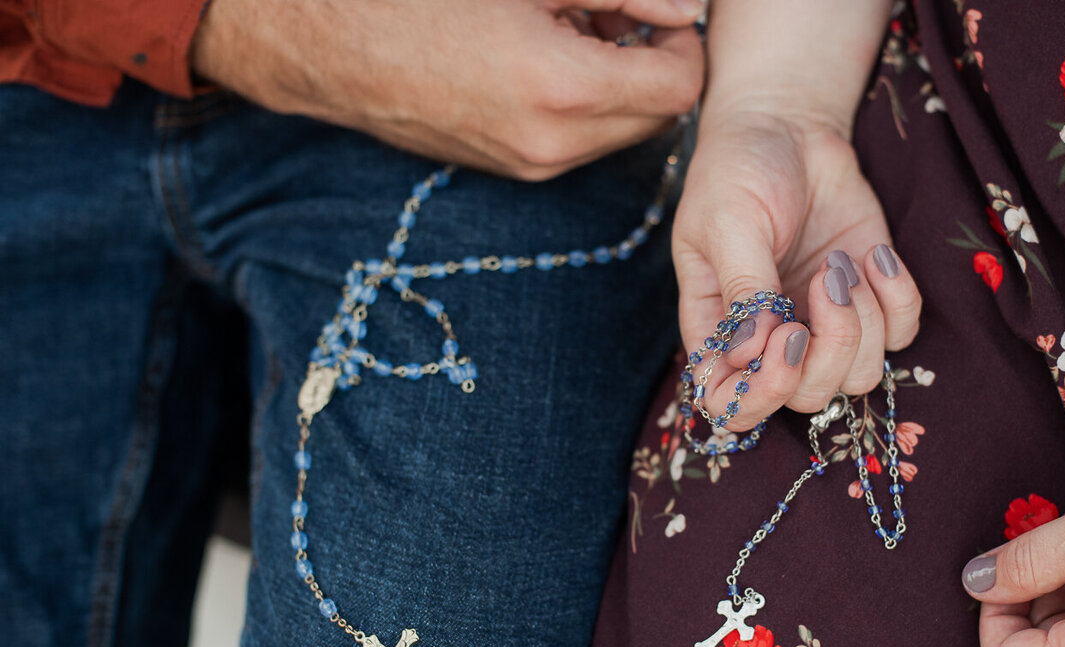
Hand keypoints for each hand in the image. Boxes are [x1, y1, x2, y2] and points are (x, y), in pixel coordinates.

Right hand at [190, 0, 704, 179]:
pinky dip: (587, 105)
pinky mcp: (511, 170)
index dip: (684, 44)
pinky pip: (580, 143)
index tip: (657, 10)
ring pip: (620, 134)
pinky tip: (548, 60)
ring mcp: (530, 164)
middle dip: (654, 65)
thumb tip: (689, 7)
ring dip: (621, 86)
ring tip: (575, 30)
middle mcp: (553, 143)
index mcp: (564, 87)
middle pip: (656, 119)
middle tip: (617, 13)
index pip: (678, 88)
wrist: (332, 44)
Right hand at [673, 109, 921, 427]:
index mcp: (719, 330)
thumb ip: (744, 288)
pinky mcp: (869, 299)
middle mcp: (771, 339)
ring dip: (862, 322)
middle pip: (807, 397)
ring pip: (859, 377)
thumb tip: (754, 352)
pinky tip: (875, 254)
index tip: (786, 337)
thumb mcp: (728, 221)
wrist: (788, 124)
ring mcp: (823, 323)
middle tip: (825, 282)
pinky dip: (898, 299)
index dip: (762, 396)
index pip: (730, 404)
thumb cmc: (738, 169)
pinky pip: (902, 336)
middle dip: (829, 351)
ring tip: (843, 262)